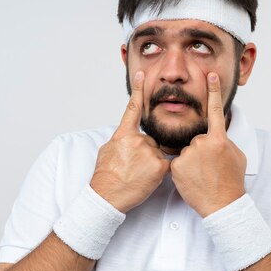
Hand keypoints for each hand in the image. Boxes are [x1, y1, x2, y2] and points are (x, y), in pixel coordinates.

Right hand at [90, 71, 169, 212]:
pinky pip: (165, 165)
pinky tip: (146, 179)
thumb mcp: (107, 151)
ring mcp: (149, 152)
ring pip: (157, 153)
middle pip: (150, 141)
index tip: (140, 74)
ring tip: (138, 175)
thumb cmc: (105, 176)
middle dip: (145, 152)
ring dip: (151, 163)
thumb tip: (126, 137)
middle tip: (134, 167)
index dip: (137, 90)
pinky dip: (158, 172)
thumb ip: (120, 140)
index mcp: (123, 135)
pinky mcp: (160, 165)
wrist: (108, 196)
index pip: (132, 108)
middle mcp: (137, 140)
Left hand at [171, 73, 246, 216]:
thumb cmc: (231, 182)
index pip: (215, 111)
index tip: (211, 75)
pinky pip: (177, 163)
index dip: (214, 91)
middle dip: (200, 151)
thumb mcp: (236, 156)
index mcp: (219, 139)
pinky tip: (192, 180)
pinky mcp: (176, 166)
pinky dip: (182, 171)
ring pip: (186, 151)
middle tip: (209, 169)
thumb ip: (225, 141)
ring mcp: (188, 154)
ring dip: (191, 161)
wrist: (222, 205)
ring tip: (201, 176)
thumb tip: (219, 133)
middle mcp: (203, 143)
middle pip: (196, 139)